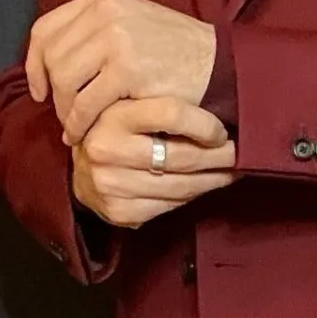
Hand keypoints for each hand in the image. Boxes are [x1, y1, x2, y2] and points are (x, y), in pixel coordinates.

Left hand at [27, 0, 217, 149]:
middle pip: (52, 56)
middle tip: (65, 115)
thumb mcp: (133, 26)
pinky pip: (86, 102)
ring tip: (76, 127)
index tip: (40, 90)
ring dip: (66, 110)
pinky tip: (85, 134)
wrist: (221, 66)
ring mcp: (117, 38)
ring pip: (64, 80)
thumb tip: (52, 61)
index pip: (46, 28)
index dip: (35, 63)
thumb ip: (95, 34)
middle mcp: (106, 11)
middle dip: (53, 93)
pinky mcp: (127, 69)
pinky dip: (80, 123)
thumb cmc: (177, 54)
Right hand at [70, 95, 236, 230]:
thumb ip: (161, 106)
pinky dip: (191, 197)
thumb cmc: (114, 130)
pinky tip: (202, 187)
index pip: (172, 115)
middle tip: (238, 153)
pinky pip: (170, 206)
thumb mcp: (129, 106)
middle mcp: (107, 149)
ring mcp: (111, 184)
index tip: (222, 132)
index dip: (206, 125)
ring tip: (229, 172)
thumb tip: (218, 114)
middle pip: (181, 156)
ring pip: (180, 186)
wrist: (78, 169)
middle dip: (218, 157)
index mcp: (113, 114)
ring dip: (212, 180)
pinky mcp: (119, 211)